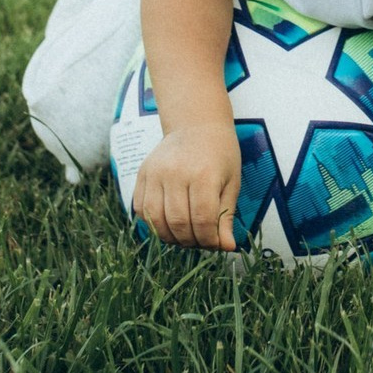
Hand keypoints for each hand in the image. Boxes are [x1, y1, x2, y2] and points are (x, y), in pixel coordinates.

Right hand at [132, 119, 241, 249]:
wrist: (197, 124)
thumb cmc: (219, 153)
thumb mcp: (231, 182)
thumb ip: (226, 215)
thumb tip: (227, 248)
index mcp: (203, 174)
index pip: (202, 221)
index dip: (208, 240)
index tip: (214, 243)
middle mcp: (176, 173)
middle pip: (178, 223)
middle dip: (190, 240)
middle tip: (199, 240)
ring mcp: (156, 172)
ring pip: (156, 220)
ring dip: (170, 236)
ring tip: (184, 234)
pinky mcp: (142, 173)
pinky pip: (141, 209)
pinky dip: (153, 223)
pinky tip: (168, 221)